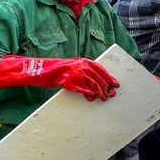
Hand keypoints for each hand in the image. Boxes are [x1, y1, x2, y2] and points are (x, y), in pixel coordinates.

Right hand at [0, 56, 118, 100]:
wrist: (43, 69)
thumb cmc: (57, 69)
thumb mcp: (72, 67)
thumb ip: (83, 72)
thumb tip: (93, 83)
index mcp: (83, 61)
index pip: (100, 69)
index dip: (109, 76)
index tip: (116, 83)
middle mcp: (81, 66)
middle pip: (99, 77)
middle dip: (106, 86)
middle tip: (112, 93)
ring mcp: (76, 74)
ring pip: (93, 84)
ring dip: (99, 92)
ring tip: (103, 98)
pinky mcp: (71, 81)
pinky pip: (83, 89)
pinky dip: (89, 94)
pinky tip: (91, 98)